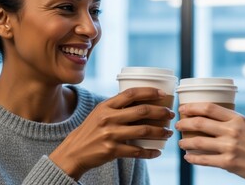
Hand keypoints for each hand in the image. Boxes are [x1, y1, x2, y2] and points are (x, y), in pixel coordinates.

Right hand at [50, 87, 174, 179]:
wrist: (74, 151)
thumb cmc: (91, 130)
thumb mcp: (100, 112)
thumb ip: (117, 106)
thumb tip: (142, 98)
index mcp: (106, 106)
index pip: (131, 94)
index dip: (149, 92)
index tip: (163, 94)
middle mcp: (108, 118)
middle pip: (142, 111)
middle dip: (160, 112)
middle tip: (170, 114)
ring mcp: (110, 135)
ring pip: (143, 131)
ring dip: (160, 132)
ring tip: (168, 132)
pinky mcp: (112, 150)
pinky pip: (137, 151)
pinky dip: (150, 152)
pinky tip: (157, 151)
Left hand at [175, 103, 244, 182]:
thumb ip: (228, 120)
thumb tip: (205, 115)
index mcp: (237, 118)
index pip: (209, 108)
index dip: (192, 107)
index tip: (183, 108)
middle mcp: (232, 131)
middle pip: (200, 123)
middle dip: (184, 123)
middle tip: (178, 125)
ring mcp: (230, 147)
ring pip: (199, 141)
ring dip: (185, 142)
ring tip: (181, 143)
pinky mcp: (228, 162)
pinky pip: (204, 159)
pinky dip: (193, 158)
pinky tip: (188, 157)